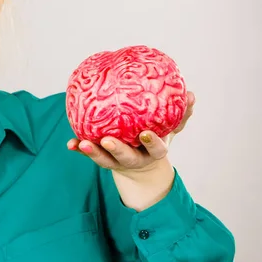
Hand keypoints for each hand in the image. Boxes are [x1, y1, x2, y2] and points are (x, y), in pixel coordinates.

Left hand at [67, 91, 195, 175]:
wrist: (142, 167)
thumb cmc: (155, 138)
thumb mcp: (171, 129)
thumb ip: (181, 114)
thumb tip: (191, 95)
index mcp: (152, 152)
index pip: (155, 149)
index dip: (150, 143)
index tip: (145, 134)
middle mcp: (134, 159)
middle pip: (125, 157)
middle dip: (116, 150)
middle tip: (107, 141)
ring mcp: (116, 161)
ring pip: (104, 159)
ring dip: (92, 152)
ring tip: (81, 143)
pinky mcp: (102, 159)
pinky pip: (90, 154)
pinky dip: (79, 149)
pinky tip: (70, 144)